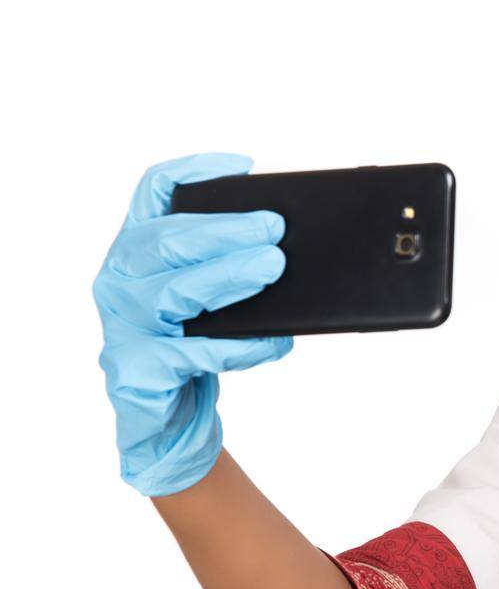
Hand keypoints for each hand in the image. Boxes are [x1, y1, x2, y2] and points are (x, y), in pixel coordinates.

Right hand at [92, 153, 292, 496]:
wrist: (169, 422)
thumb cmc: (195, 349)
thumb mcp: (214, 301)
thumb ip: (233, 268)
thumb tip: (288, 245)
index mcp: (137, 251)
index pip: (152, 193)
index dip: (193, 172)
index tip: (243, 166)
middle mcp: (119, 280)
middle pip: (165, 241)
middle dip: (224, 231)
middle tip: (274, 228)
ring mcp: (121, 326)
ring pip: (173, 292)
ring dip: (228, 277)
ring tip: (273, 267)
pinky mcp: (135, 370)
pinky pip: (191, 353)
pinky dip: (238, 346)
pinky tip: (274, 342)